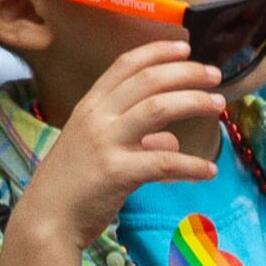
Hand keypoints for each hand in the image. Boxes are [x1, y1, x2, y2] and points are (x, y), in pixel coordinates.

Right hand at [19, 40, 221, 242]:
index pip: (126, 65)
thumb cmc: (73, 185)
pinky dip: (192, 165)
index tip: (185, 46)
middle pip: (148, 80)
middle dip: (186, 72)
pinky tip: (210, 170)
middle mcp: (97, 117)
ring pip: (159, 108)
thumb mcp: (99, 151)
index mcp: (91, 106)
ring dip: (194, 102)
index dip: (157, 52)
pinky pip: (164, 162)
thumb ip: (137, 140)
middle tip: (215, 74)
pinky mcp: (117, 172)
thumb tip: (171, 141)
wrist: (47, 219)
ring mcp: (106, 142)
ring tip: (219, 104)